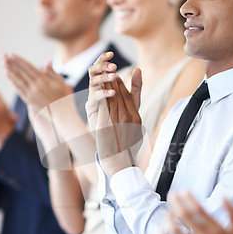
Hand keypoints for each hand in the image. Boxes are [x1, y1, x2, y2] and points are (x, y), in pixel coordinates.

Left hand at [3, 54, 73, 111]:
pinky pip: (18, 88)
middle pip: (21, 72)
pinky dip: (12, 81)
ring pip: (18, 79)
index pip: (28, 67)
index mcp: (43, 80)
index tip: (11, 54)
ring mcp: (31, 93)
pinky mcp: (29, 100)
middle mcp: (36, 86)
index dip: (19, 60)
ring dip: (9, 71)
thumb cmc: (62, 96)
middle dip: (11, 63)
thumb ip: (52, 72)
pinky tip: (7, 75)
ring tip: (2, 63)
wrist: (61, 113)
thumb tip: (47, 62)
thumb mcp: (60, 82)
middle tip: (3, 55)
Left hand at [86, 52, 143, 176]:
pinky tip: (93, 90)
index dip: (119, 83)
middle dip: (111, 80)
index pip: (127, 94)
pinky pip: (102, 105)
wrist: (118, 162)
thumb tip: (138, 94)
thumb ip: (135, 108)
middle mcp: (128, 118)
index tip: (113, 76)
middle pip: (118, 93)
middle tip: (104, 71)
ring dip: (104, 85)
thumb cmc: (127, 145)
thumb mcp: (136, 127)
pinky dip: (99, 95)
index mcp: (136, 117)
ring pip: (110, 96)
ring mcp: (118, 121)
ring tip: (98, 78)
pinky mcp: (106, 124)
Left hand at [164, 191, 232, 233]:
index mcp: (217, 230)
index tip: (183, 191)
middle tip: (171, 195)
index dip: (188, 198)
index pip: (198, 208)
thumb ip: (232, 212)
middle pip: (185, 216)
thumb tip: (224, 196)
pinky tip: (162, 231)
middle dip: (176, 203)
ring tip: (166, 213)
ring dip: (168, 219)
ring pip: (176, 231)